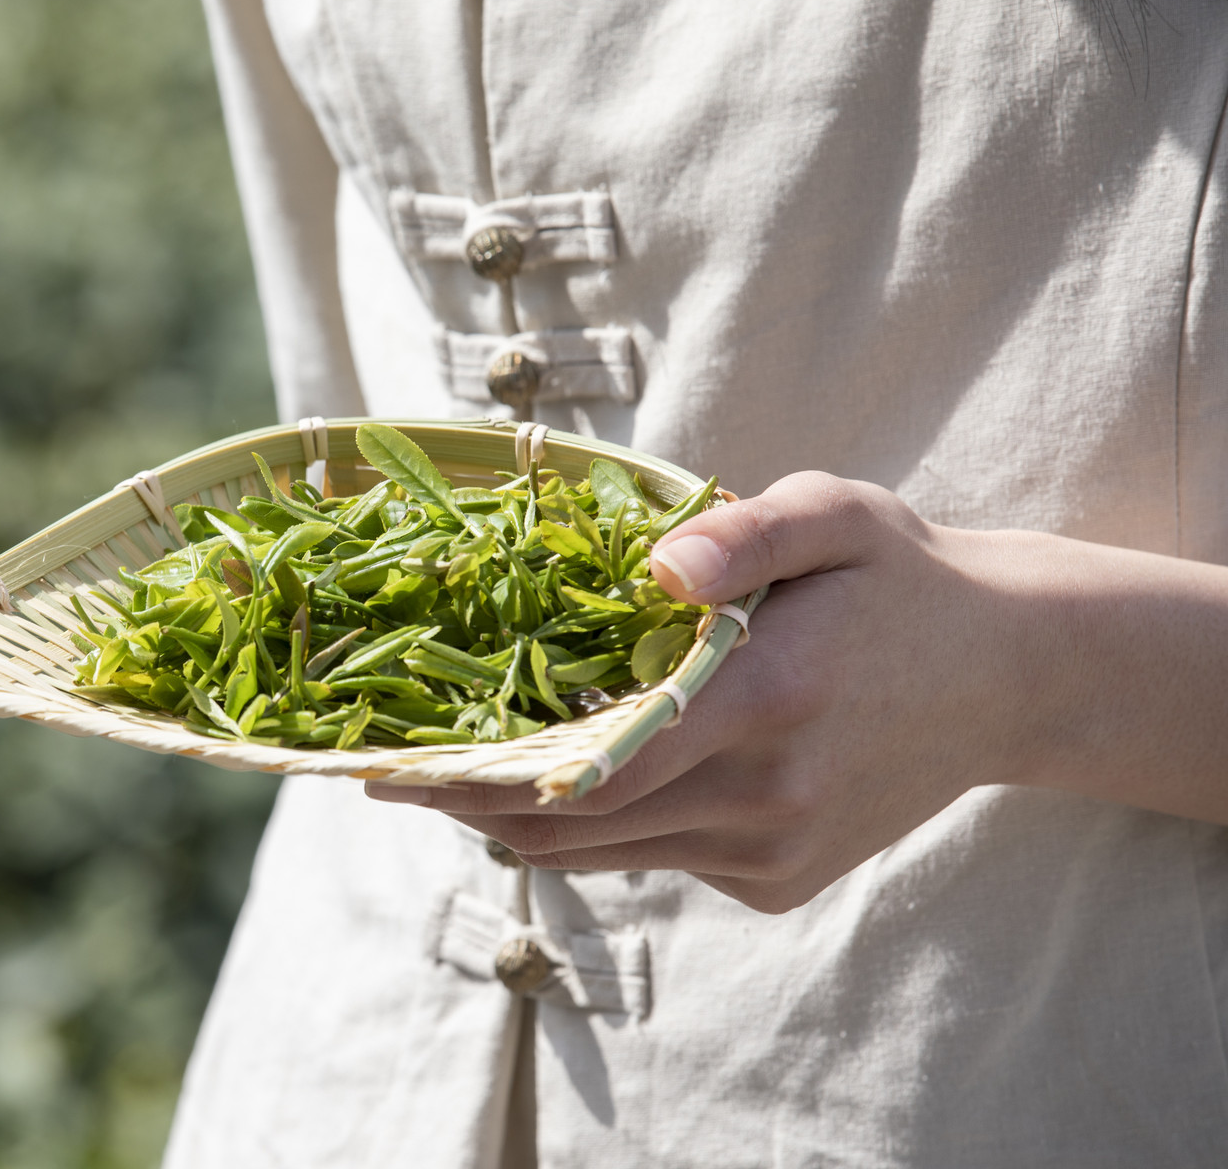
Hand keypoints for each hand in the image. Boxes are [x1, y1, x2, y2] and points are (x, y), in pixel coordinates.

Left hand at [367, 471, 1064, 912]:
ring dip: (521, 821)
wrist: (1005, 676)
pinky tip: (574, 775)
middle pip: (577, 824)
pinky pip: (657, 858)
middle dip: (472, 805)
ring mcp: (773, 851)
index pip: (593, 761)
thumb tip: (656, 565)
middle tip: (392, 775)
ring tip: (449, 779)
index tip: (395, 766)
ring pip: (606, 852)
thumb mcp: (834, 515)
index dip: (482, 775)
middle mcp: (766, 794)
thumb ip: (743, 535)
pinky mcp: (777, 882)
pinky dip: (602, 826)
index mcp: (767, 697)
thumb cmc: (896, 579)